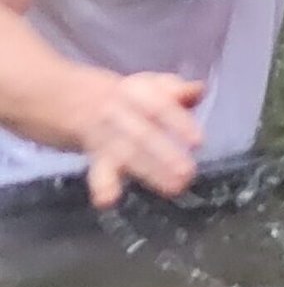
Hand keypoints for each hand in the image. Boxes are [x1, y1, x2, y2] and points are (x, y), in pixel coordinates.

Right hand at [77, 72, 204, 208]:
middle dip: (165, 155)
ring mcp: (105, 137)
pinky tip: (106, 201)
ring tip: (174, 189)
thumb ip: (177, 89)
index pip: (159, 107)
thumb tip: (198, 90)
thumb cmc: (136, 97)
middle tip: (188, 173)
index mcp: (136, 91)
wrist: (82, 103)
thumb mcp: (155, 85)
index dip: (179, 124)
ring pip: (128, 155)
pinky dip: (103, 186)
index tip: (198, 142)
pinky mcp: (97, 158)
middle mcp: (118, 114)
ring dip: (150, 173)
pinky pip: (98, 171)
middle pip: (143, 135)